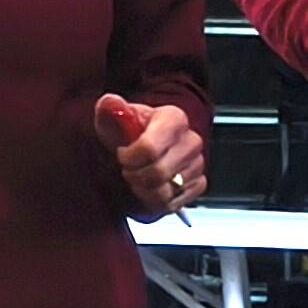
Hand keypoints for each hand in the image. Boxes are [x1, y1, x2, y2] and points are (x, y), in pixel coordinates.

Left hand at [97, 93, 207, 216]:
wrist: (143, 147)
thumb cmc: (130, 133)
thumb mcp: (114, 117)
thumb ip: (110, 108)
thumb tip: (110, 104)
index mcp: (174, 119)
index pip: (149, 148)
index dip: (129, 158)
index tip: (122, 153)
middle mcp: (191, 141)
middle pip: (158, 173)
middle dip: (134, 175)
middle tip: (128, 169)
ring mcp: (197, 164)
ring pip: (164, 191)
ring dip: (142, 189)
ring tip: (137, 177)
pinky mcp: (198, 184)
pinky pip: (173, 203)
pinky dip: (155, 200)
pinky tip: (149, 188)